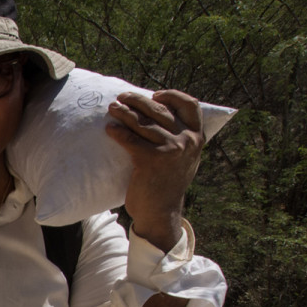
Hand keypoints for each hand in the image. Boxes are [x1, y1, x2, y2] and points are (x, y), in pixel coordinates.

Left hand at [106, 89, 203, 250]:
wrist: (162, 211)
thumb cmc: (167, 182)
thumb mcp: (184, 157)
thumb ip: (180, 136)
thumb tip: (160, 112)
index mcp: (197, 137)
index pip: (190, 105)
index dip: (172, 96)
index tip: (155, 94)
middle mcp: (187, 141)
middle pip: (160, 110)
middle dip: (138, 101)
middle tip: (122, 97)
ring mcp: (171, 150)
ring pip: (143, 123)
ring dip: (125, 113)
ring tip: (112, 108)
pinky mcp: (152, 160)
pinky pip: (131, 140)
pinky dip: (118, 133)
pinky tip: (110, 129)